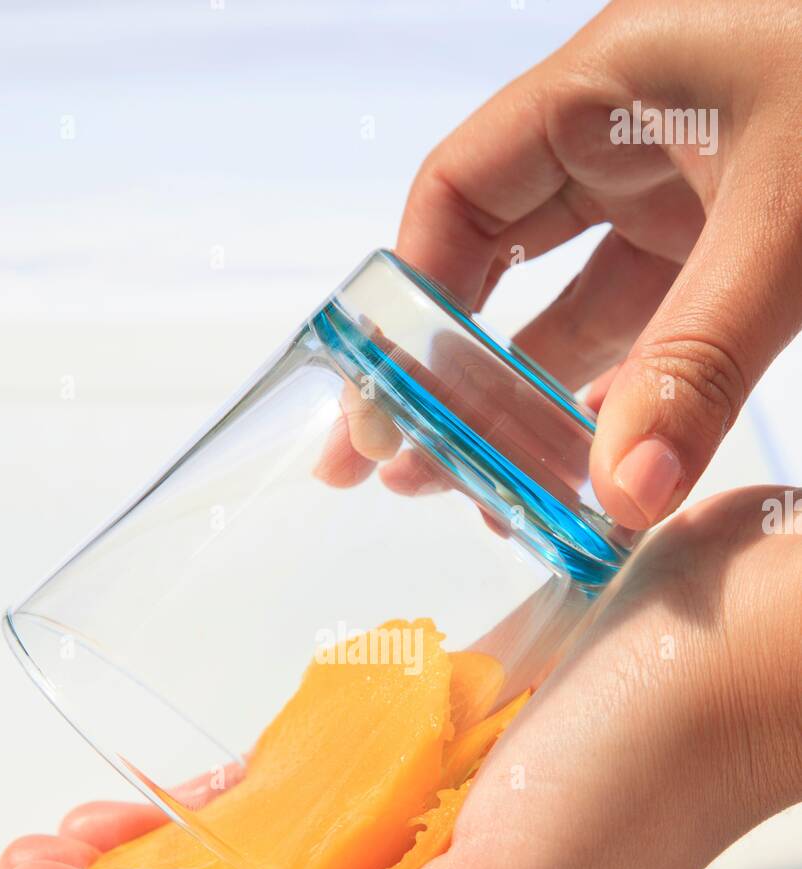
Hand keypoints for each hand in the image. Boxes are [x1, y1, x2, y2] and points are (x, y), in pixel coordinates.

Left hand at [0, 486, 801, 868]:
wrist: (750, 634)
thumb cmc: (657, 750)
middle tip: (31, 862)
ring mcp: (442, 828)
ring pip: (279, 868)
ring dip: (179, 853)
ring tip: (81, 831)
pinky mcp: (449, 755)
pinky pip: (328, 793)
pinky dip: (251, 794)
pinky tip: (195, 788)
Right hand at [396, 0, 801, 528]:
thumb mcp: (790, 224)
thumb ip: (700, 360)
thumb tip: (621, 499)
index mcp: (611, 87)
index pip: (462, 191)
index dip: (412, 295)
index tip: (389, 396)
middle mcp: (634, 138)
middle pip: (502, 262)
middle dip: (450, 367)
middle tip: (398, 466)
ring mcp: (691, 193)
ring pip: (580, 308)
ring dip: (530, 399)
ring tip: (476, 490)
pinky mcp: (744, 241)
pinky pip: (657, 329)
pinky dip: (624, 397)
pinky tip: (593, 466)